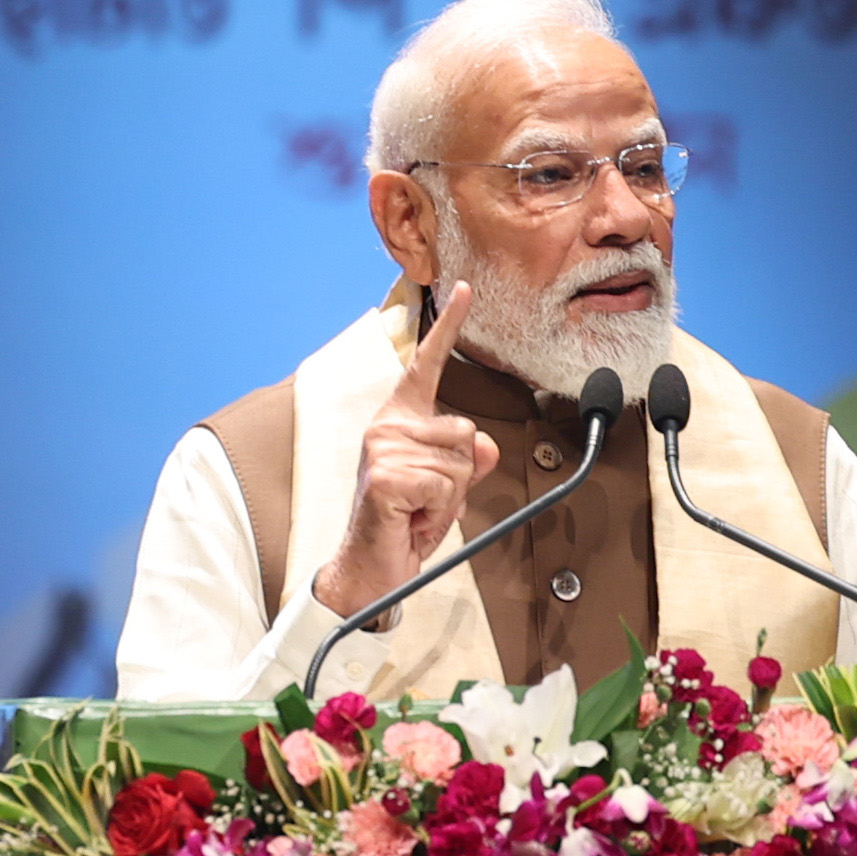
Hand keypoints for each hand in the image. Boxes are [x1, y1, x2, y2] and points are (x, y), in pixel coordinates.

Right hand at [313, 281, 500, 620]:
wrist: (371, 567)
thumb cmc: (405, 523)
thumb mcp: (448, 487)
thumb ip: (469, 460)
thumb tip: (485, 446)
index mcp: (400, 420)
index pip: (426, 366)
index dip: (447, 326)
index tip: (462, 288)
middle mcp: (387, 426)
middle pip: (466, 432)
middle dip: (461, 476)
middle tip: (429, 500)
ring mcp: (383, 448)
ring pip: (459, 463)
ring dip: (450, 498)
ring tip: (418, 510)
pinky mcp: (386, 475)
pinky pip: (446, 487)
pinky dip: (439, 512)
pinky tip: (412, 519)